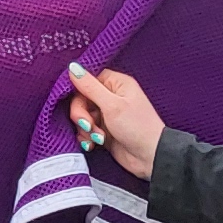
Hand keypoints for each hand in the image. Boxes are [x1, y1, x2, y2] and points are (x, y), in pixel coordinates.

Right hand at [63, 61, 163, 178]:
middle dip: (81, 114)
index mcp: (116, 84)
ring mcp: (107, 114)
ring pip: (82, 116)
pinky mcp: (103, 129)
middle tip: (88, 125)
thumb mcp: (112, 105)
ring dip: (85, 128)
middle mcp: (111, 96)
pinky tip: (94, 144)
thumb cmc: (137, 127)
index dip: (78, 91)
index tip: (80, 104)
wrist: (150, 157)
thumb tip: (72, 66)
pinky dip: (86, 137)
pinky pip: (85, 129)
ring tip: (98, 138)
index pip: (87, 79)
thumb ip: (89, 86)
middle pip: (81, 99)